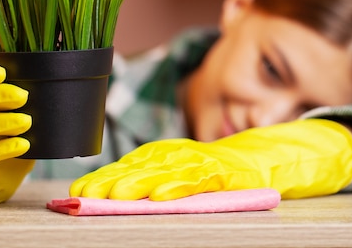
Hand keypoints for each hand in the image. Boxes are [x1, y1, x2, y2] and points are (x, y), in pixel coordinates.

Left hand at [70, 119, 351, 200]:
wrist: (276, 155)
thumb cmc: (224, 170)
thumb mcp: (186, 176)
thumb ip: (157, 181)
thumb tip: (112, 193)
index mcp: (168, 156)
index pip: (129, 167)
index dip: (102, 178)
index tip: (76, 192)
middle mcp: (183, 156)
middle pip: (141, 167)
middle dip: (111, 180)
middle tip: (85, 194)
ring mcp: (206, 161)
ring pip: (168, 171)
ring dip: (140, 182)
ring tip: (117, 195)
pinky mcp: (229, 171)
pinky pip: (203, 179)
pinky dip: (182, 186)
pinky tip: (162, 197)